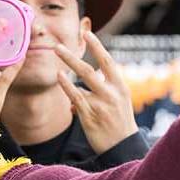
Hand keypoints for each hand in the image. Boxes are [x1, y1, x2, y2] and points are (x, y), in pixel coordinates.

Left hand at [52, 32, 137, 154]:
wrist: (123, 146)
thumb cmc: (120, 121)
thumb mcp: (119, 100)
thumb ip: (105, 85)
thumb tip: (90, 74)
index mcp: (120, 86)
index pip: (107, 62)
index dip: (97, 46)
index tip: (86, 33)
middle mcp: (111, 93)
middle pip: (89, 69)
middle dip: (72, 56)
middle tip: (57, 46)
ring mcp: (100, 104)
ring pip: (80, 81)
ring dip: (67, 66)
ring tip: (56, 53)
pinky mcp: (90, 116)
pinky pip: (75, 96)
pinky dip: (66, 85)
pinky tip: (59, 76)